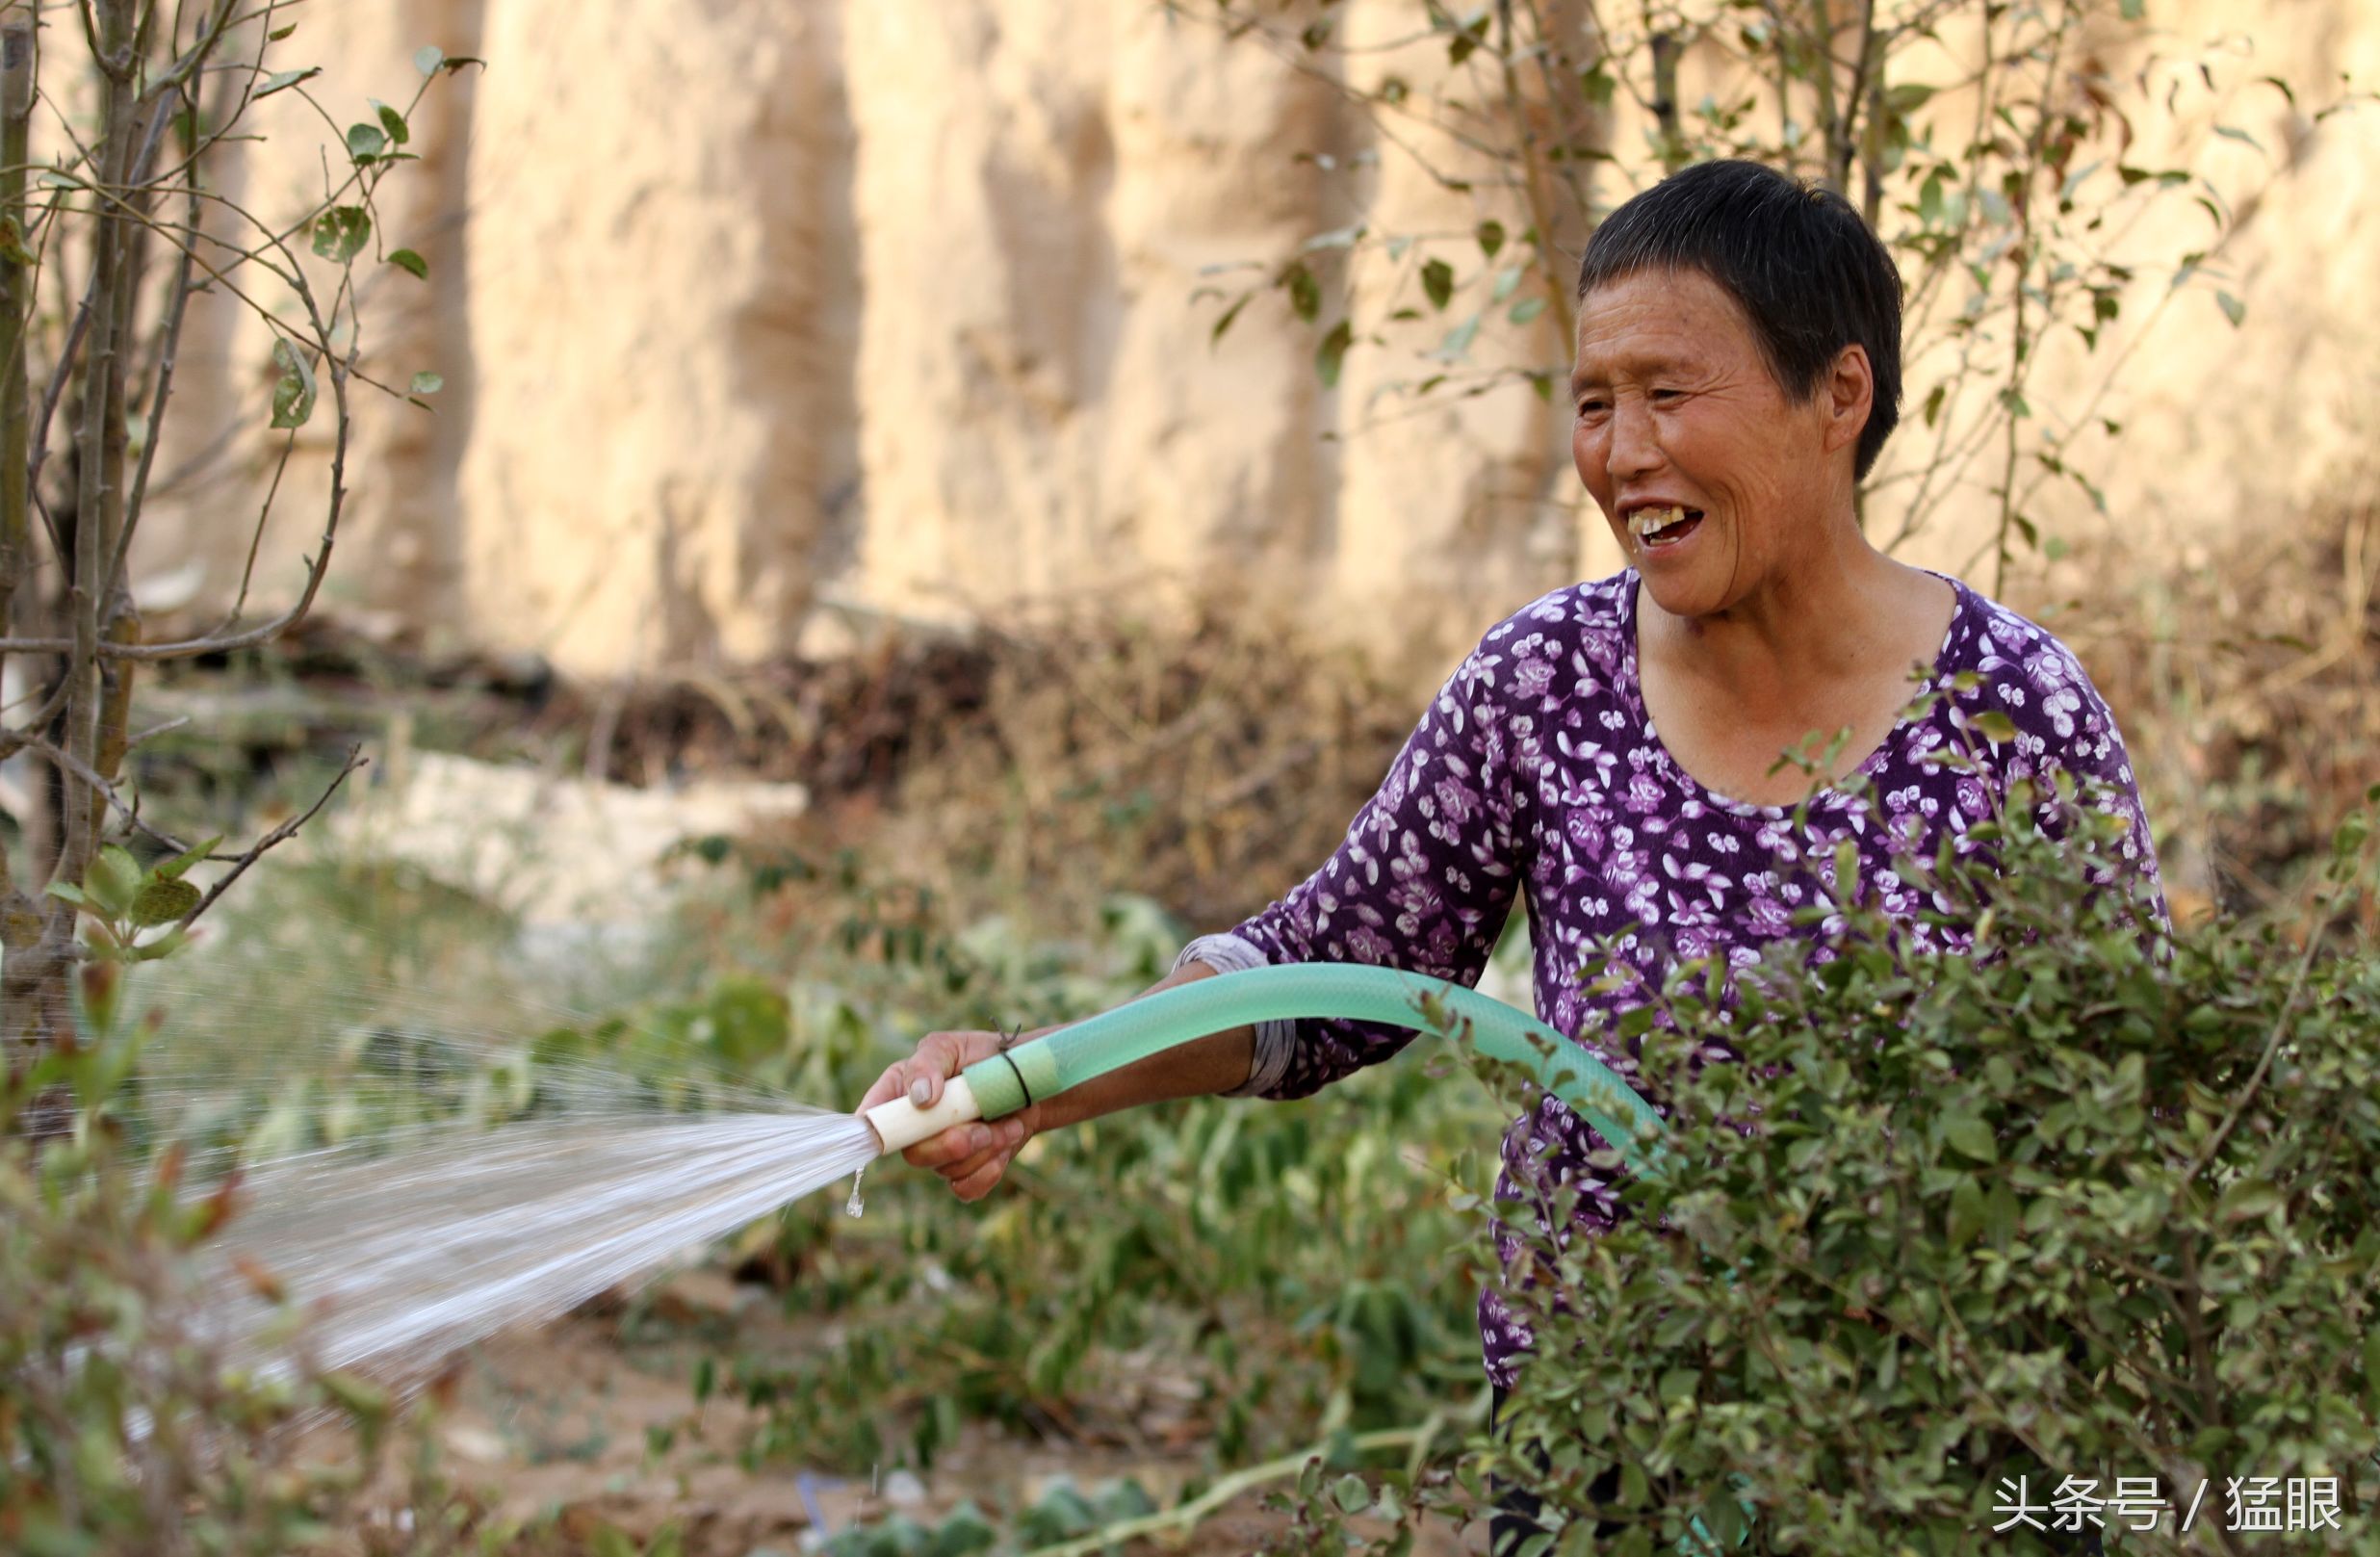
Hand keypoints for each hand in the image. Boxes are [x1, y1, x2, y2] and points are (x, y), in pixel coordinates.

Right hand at [856, 1029, 1055, 1200]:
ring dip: (984, 1150)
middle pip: (913, 1154)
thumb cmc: (984, 1057)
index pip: (872, 1119)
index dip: (876, 1130)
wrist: (1028, 1082)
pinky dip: (989, 1170)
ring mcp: (939, 1154)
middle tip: (982, 1129)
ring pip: (946, 1170)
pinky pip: (965, 1189)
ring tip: (1008, 1125)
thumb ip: (928, 1064)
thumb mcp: (953, 1046)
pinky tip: (1005, 1145)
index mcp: (901, 1093)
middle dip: (951, 1144)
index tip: (901, 1129)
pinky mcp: (964, 1172)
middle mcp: (915, 1128)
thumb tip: (920, 1098)